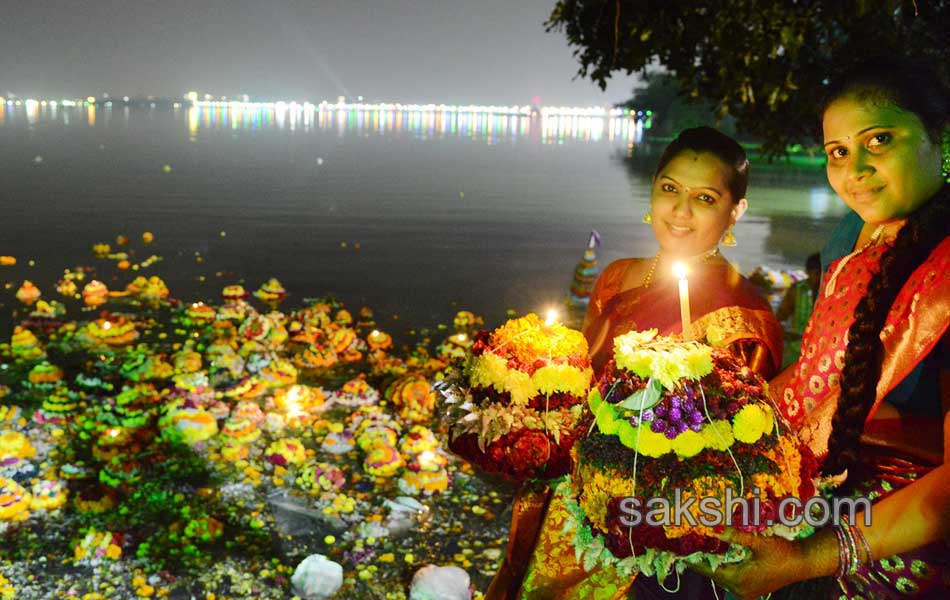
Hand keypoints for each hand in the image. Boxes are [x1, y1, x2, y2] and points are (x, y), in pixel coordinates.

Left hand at [689, 529, 805, 599]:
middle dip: (699, 560)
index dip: (692, 559)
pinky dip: (721, 567)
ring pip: (720, 576)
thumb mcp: (759, 542)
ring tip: (695, 549)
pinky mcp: (751, 588)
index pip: (708, 569)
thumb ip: (735, 536)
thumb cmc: (783, 552)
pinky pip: (729, 578)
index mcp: (738, 579)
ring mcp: (745, 591)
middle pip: (712, 573)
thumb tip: (712, 528)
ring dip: (710, 563)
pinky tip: (715, 556)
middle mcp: (739, 589)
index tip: (678, 550)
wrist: (804, 563)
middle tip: (684, 545)